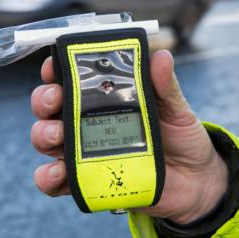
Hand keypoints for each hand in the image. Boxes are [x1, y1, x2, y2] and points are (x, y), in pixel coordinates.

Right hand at [30, 50, 227, 223]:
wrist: (195, 181)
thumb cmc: (181, 138)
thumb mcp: (176, 108)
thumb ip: (165, 86)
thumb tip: (161, 56)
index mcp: (105, 98)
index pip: (71, 78)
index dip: (56, 69)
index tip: (54, 66)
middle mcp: (86, 121)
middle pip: (50, 106)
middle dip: (44, 99)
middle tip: (55, 99)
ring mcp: (84, 151)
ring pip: (46, 139)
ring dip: (43, 134)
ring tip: (57, 136)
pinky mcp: (86, 179)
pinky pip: (57, 180)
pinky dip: (48, 177)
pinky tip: (57, 172)